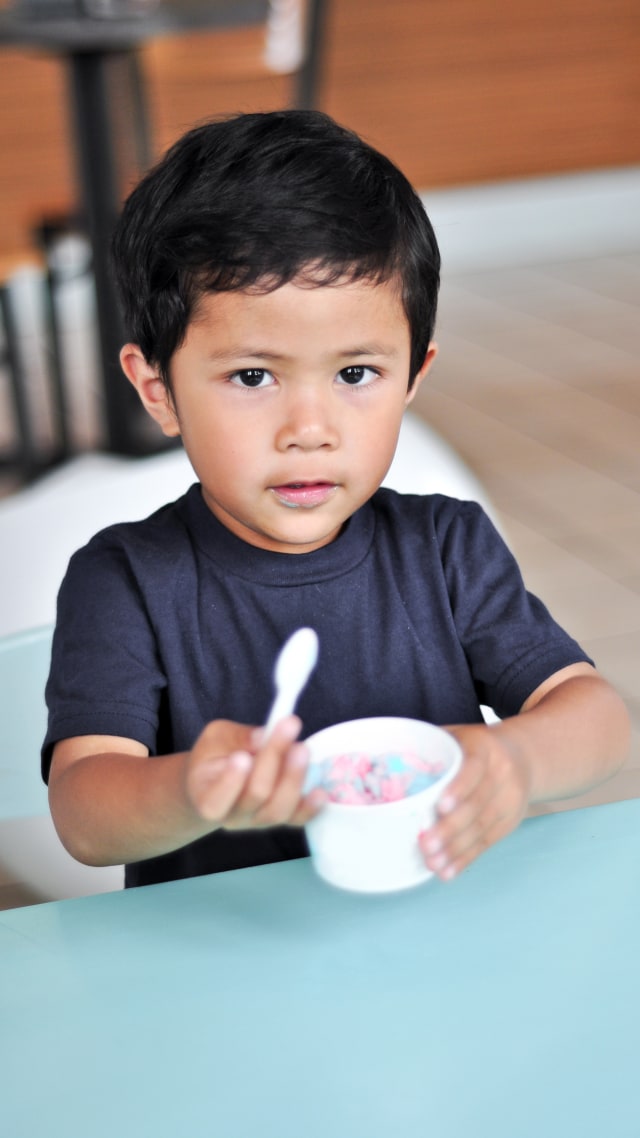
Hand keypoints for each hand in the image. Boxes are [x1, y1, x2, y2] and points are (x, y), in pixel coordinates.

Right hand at [184, 715, 324, 829]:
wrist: (216, 783)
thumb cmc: (213, 757)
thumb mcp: (215, 737)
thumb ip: (236, 737)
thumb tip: (264, 736)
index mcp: (207, 797)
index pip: (216, 799)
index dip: (231, 781)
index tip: (242, 756)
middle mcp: (232, 816)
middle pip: (256, 795)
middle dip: (273, 760)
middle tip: (287, 728)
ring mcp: (257, 822)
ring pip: (279, 809)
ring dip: (294, 777)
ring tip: (301, 749)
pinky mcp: (279, 820)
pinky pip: (297, 820)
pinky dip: (310, 807)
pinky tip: (319, 791)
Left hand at [418, 723, 531, 879]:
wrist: (524, 756)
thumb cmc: (476, 746)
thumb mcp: (460, 735)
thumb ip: (433, 746)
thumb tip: (387, 761)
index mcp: (485, 748)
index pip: (473, 768)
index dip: (458, 788)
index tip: (440, 806)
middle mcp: (502, 774)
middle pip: (477, 804)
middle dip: (450, 828)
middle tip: (425, 844)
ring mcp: (509, 800)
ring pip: (481, 828)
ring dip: (455, 850)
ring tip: (432, 863)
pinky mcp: (509, 822)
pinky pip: (487, 843)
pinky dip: (465, 859)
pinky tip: (448, 871)